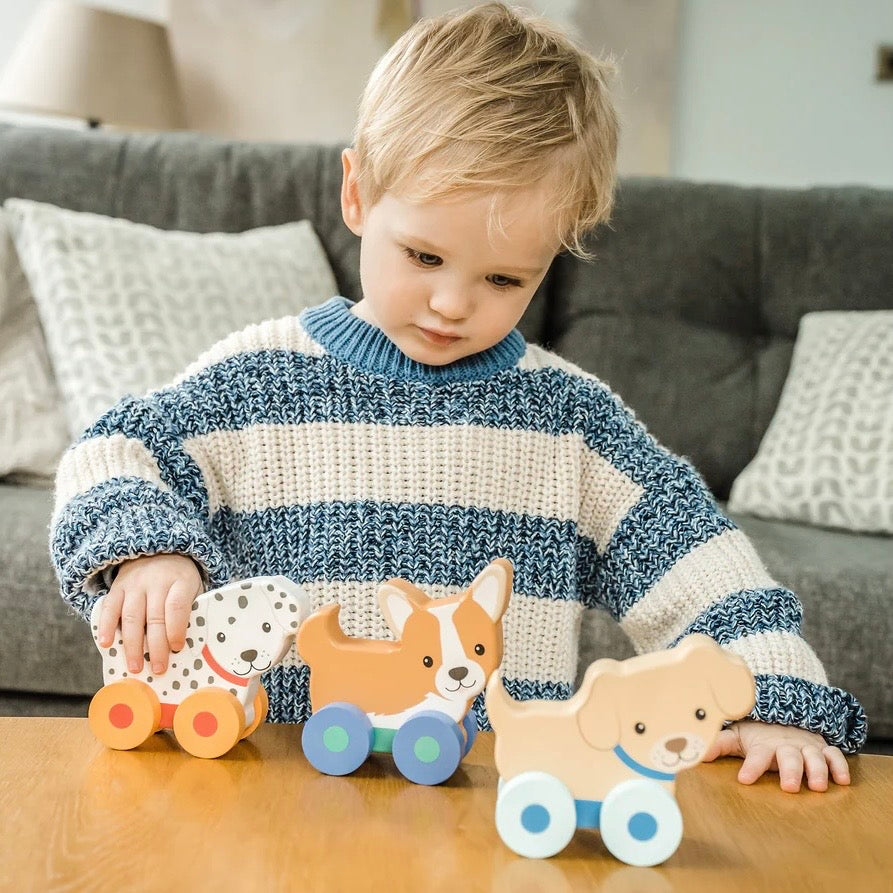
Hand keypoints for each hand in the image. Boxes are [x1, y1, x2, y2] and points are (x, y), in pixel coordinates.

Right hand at [97, 553, 202, 676]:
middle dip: (156, 646)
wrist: (158, 551)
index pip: (177, 607)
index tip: (177, 648)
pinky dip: (106, 626)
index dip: (176, 629)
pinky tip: (107, 644)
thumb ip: (192, 610)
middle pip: (154, 617)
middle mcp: (156, 581)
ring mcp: (134, 584)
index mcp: (180, 581)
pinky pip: (109, 607)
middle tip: (158, 668)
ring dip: (132, 644)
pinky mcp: (117, 587)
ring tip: (135, 666)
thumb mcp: (194, 587)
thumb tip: (188, 644)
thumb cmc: (179, 578)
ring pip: (132, 616)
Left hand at [702, 720, 849, 792]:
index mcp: (763, 745)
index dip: (751, 767)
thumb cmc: (757, 733)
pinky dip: (839, 765)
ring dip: (817, 770)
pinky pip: (835, 755)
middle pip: (789, 757)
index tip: (744, 779)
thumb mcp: (737, 736)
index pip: (756, 755)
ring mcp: (806, 746)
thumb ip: (719, 745)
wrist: (783, 716)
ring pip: (814, 756)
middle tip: (789, 787)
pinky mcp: (822, 748)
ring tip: (816, 786)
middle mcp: (786, 746)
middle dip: (790, 771)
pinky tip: (843, 780)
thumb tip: (695, 753)